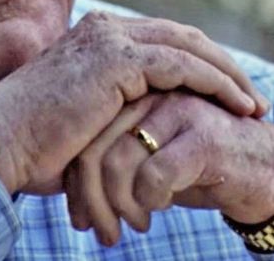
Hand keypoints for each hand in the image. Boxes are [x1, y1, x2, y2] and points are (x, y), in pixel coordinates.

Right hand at [0, 11, 267, 195]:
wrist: (5, 139)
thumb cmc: (37, 138)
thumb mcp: (83, 110)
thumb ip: (113, 100)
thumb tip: (140, 118)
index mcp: (94, 35)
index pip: (160, 39)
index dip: (198, 61)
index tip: (224, 90)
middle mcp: (103, 28)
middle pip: (180, 36)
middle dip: (220, 63)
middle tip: (249, 95)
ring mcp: (108, 39)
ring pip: (187, 46)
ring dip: (227, 73)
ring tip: (253, 104)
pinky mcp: (117, 59)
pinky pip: (182, 65)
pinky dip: (215, 82)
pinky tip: (236, 103)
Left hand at [64, 91, 273, 246]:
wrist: (266, 170)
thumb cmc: (196, 167)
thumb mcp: (146, 161)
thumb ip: (111, 161)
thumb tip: (71, 195)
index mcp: (129, 94)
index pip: (83, 136)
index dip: (75, 182)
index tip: (78, 217)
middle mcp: (148, 95)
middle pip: (94, 148)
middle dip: (91, 199)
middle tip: (100, 231)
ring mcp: (175, 111)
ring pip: (118, 162)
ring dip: (119, 206)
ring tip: (133, 226)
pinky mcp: (202, 136)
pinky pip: (154, 174)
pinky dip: (149, 201)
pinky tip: (158, 210)